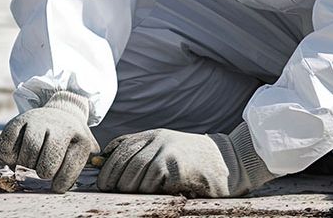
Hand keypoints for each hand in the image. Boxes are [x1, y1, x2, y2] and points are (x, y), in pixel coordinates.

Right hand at [0, 91, 99, 192]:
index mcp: (81, 139)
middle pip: (47, 166)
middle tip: (43, 168)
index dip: (61, 183)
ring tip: (32, 160)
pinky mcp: (19, 120)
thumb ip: (78, 170)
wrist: (60, 113)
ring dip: (26, 165)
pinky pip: (6, 146)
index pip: (69, 170)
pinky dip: (8, 156)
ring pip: (27, 156)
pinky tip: (18, 153)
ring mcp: (39, 122)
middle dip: (44, 172)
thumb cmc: (69, 141)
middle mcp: (61, 127)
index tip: (57, 184)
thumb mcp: (83, 152)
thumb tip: (61, 187)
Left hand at [97, 124, 275, 196]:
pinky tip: (155, 195)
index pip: (121, 147)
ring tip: (134, 197)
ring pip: (135, 173)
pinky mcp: (176, 167)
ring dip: (131, 188)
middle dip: (115, 180)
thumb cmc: (195, 162)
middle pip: (124, 161)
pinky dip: (148, 191)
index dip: (108, 166)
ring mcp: (168, 151)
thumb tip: (107, 165)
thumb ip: (144, 153)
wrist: (229, 162)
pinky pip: (151, 182)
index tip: (104, 183)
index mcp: (154, 134)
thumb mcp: (168, 149)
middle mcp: (159, 139)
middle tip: (114, 193)